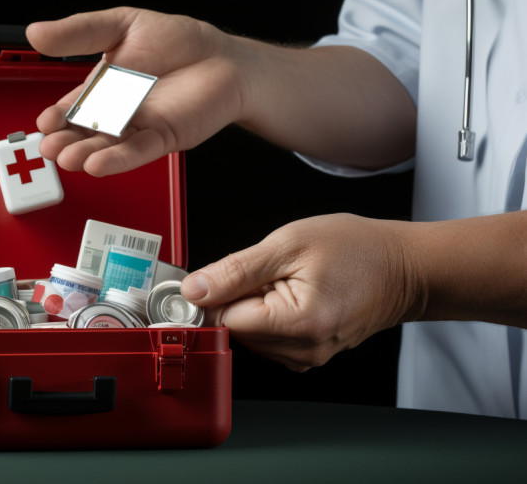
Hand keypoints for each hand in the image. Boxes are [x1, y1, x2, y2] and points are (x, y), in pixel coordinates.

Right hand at [27, 7, 247, 175]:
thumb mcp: (121, 25)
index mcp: (102, 87)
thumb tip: (37, 33)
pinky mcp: (162, 138)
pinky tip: (98, 164)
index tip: (45, 122)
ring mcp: (139, 127)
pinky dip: (118, 159)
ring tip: (68, 159)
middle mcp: (117, 112)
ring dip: (86, 154)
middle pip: (85, 131)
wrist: (225, 58)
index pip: (72, 105)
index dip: (57, 115)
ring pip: (107, 145)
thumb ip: (81, 32)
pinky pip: (137, 151)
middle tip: (49, 147)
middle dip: (66, 140)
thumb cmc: (180, 42)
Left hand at [180, 213, 421, 370]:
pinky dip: (272, 313)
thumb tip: (194, 289)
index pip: (224, 319)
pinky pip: (270, 337)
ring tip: (289, 279)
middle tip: (271, 269)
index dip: (217, 293)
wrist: (406, 267)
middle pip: (236, 329)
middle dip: (241, 296)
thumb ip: (236, 270)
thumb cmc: (358, 249)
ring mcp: (308, 357)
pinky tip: (295, 293)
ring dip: (257, 305)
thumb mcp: (288, 244)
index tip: (227, 272)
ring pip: (251, 334)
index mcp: (296, 325)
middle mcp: (302, 351)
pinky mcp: (310, 353)